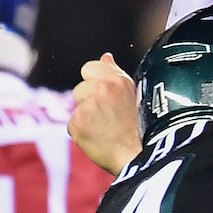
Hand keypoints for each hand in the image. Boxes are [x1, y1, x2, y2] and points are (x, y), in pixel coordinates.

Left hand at [69, 53, 142, 174]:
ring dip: (85, 117)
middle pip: (80, 90)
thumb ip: (115, 74)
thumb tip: (105, 57)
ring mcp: (88, 106)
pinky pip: (73, 125)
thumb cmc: (140, 127)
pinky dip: (82, 133)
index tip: (105, 96)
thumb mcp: (133, 94)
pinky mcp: (78, 123)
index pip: (89, 68)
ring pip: (76, 108)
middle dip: (88, 102)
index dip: (95, 82)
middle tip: (108, 117)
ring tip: (105, 129)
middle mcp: (102, 89)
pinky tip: (98, 138)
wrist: (137, 155)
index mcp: (117, 79)